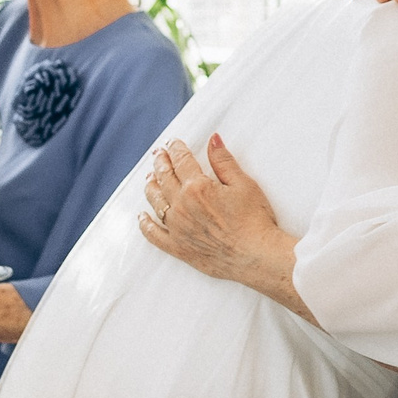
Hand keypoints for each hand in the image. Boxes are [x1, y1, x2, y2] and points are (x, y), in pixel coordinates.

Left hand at [138, 136, 305, 314]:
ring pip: (155, 202)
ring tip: (150, 178)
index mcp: (197, 188)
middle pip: (164, 178)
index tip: (173, 143)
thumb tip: (213, 140)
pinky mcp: (178, 247)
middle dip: (160, 163)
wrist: (255, 256)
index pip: (181, 161)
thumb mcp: (243, 184)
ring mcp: (177, 228)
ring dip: (151, 186)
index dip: (175, 149)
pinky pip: (154, 235)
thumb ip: (224, 161)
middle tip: (159, 155)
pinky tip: (142, 217)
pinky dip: (145, 224)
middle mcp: (182, 206)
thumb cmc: (254, 221)